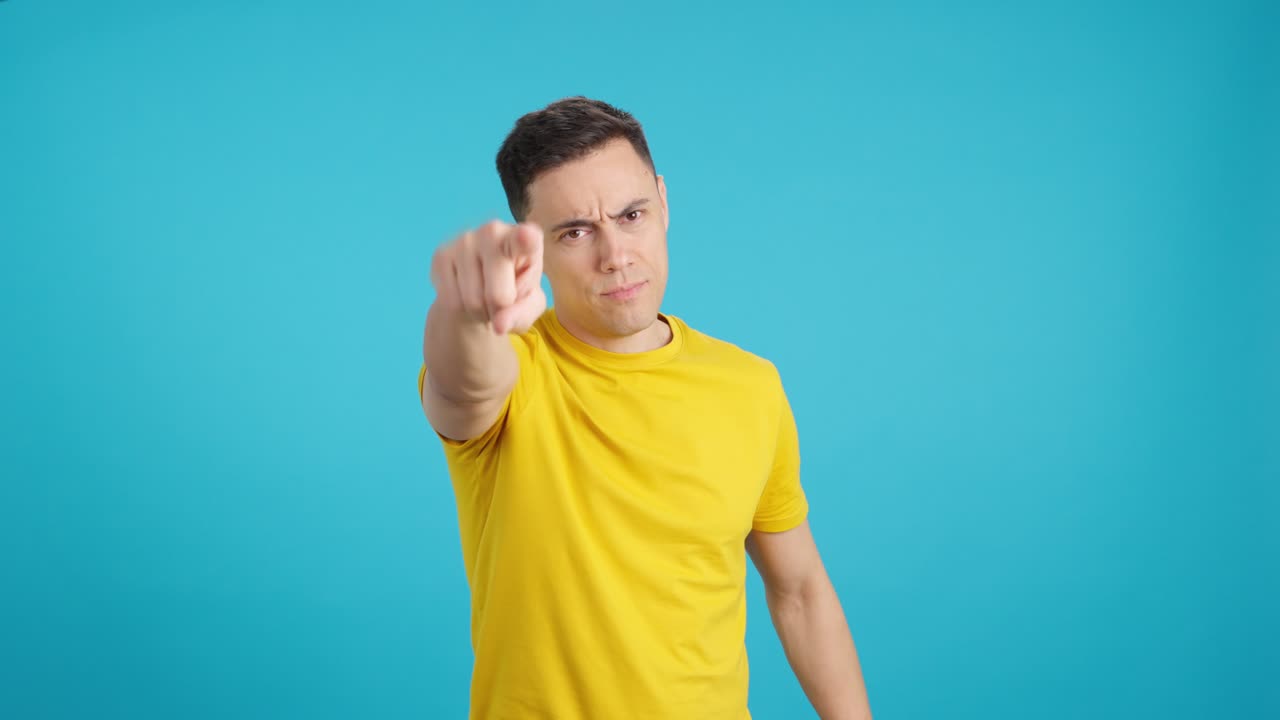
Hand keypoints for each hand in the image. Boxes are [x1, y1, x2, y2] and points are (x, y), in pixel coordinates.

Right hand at [431, 220, 546, 334]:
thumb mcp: (529, 304)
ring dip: (480, 312)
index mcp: (526, 239)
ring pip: (473, 302)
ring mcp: (465, 240)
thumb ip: (523, 313)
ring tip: (485, 297)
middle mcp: (494, 231)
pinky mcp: (442, 255)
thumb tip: (499, 325)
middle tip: (502, 300)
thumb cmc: (514, 289)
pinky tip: (466, 294)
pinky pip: (451, 301)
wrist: (482, 284)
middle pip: (498, 296)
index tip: (527, 236)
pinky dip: (461, 309)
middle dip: (500, 311)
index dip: (526, 239)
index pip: (526, 239)